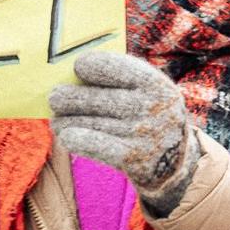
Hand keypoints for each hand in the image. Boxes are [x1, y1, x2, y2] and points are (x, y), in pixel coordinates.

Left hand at [48, 52, 198, 216]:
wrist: (175, 163)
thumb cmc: (149, 116)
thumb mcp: (148, 92)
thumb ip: (120, 78)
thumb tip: (71, 73)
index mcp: (156, 84)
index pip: (115, 68)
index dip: (91, 65)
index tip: (78, 67)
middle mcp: (151, 108)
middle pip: (96, 98)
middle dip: (69, 97)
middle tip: (55, 97)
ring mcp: (141, 134)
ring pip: (89, 122)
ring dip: (66, 120)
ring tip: (57, 119)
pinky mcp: (132, 158)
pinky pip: (94, 145)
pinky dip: (75, 138)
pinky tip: (66, 135)